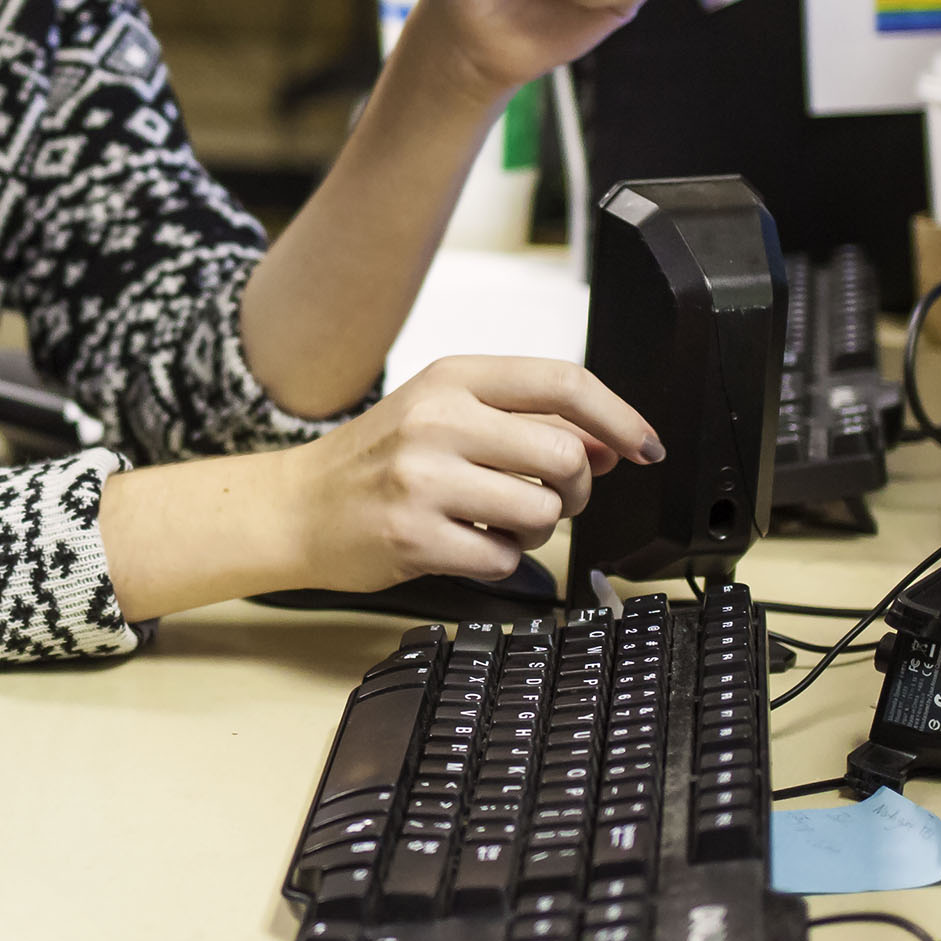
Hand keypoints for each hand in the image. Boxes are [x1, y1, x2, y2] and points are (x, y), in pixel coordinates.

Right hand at [275, 355, 661, 592]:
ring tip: (494, 522)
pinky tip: (464, 544)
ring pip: (542, 514)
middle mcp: (436, 421)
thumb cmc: (375, 462)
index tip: (645, 447)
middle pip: (564, 458)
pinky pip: (504, 559)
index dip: (619, 417)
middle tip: (550, 498)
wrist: (295, 507)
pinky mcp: (415, 535)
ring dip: (535, 530)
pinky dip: (498, 561)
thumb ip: (523, 423)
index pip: (562, 383)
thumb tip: (609, 446)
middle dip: (574, 490)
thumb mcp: (442, 416)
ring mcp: (422, 479)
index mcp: (450, 379)